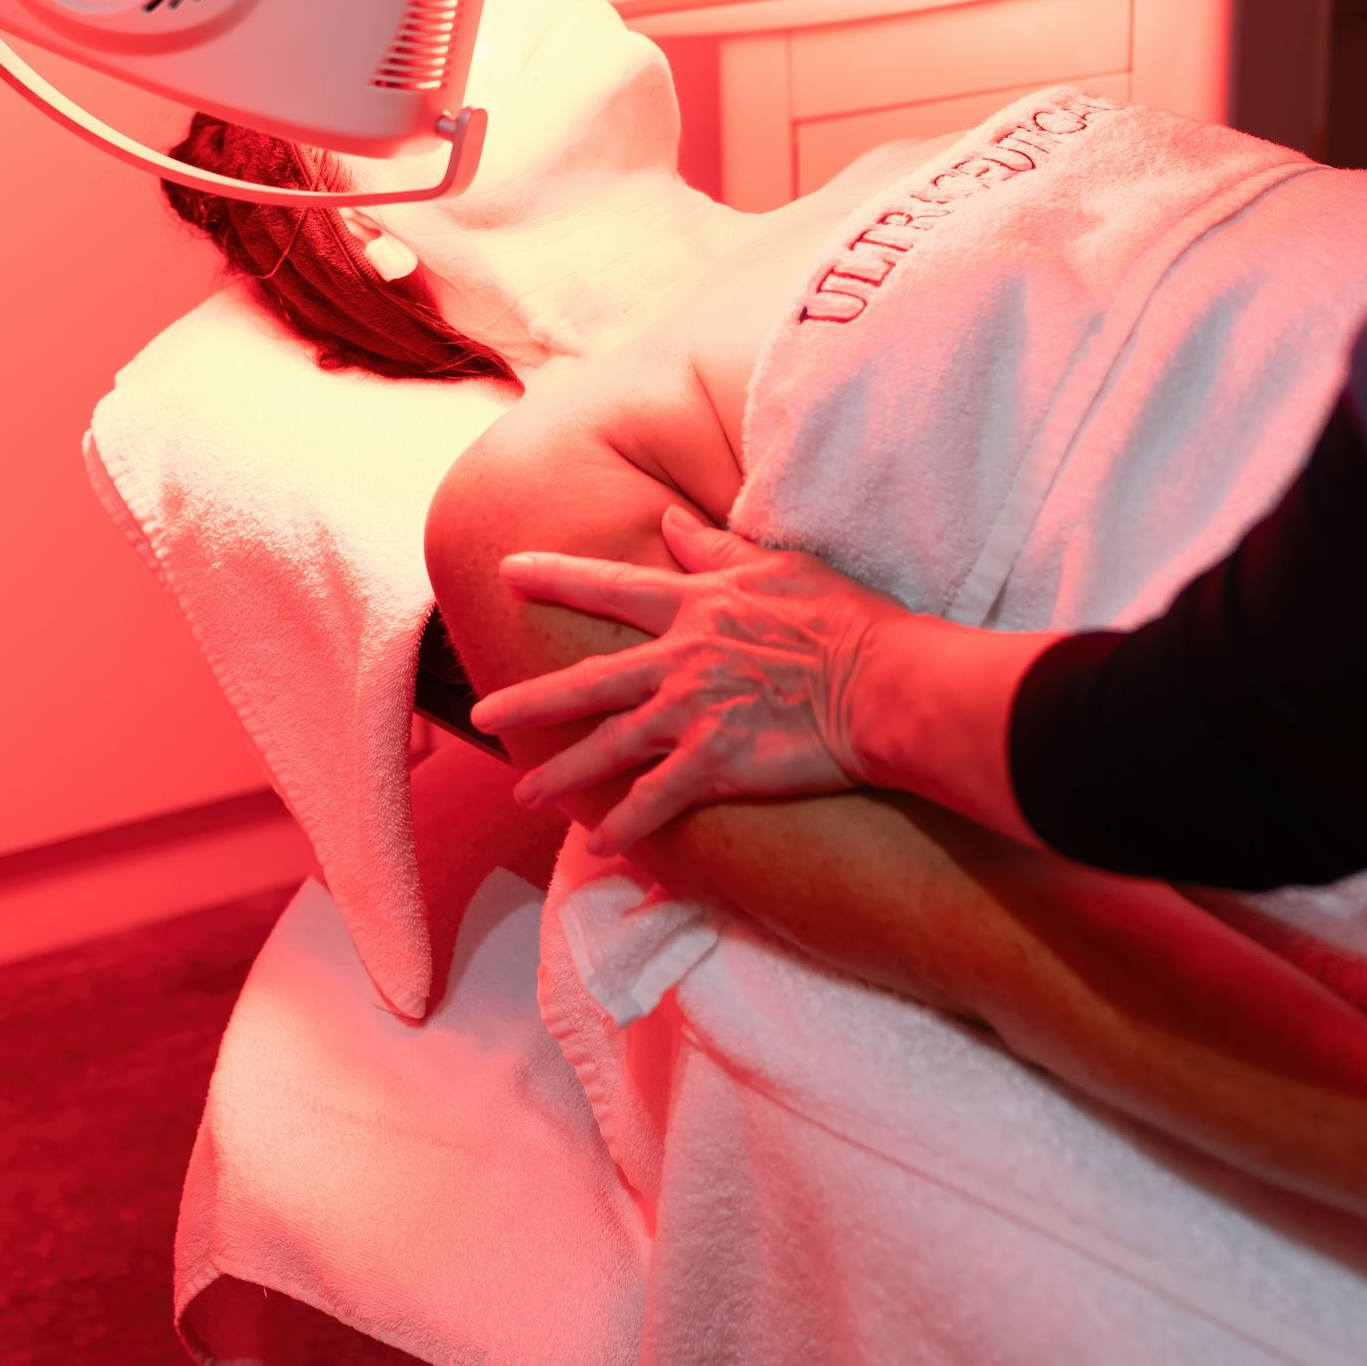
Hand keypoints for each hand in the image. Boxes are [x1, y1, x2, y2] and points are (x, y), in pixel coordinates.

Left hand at [471, 506, 902, 853]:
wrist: (885, 683)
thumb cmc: (846, 619)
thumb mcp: (780, 566)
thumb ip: (716, 549)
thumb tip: (670, 522)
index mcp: (697, 605)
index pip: (613, 586)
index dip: (557, 576)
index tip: (509, 570)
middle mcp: (682, 659)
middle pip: (589, 681)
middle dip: (530, 697)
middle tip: (481, 711)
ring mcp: (694, 714)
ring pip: (609, 746)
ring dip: (562, 772)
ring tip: (524, 792)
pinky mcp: (716, 764)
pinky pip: (657, 800)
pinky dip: (627, 823)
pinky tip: (600, 844)